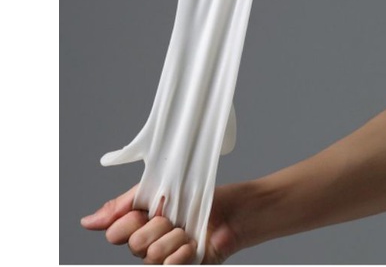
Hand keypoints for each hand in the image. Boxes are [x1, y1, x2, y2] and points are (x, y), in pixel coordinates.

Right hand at [81, 184, 240, 263]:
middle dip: (157, 225)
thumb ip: (123, 205)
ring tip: (188, 228)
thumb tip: (87, 222)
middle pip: (134, 244)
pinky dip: (182, 252)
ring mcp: (165, 259)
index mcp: (140, 224)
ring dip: (174, 237)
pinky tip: (192, 243)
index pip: (115, 232)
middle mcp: (149, 244)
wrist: (233, 210)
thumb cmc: (200, 198)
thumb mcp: (159, 191)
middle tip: (174, 215)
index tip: (152, 206)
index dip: (131, 220)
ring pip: (152, 256)